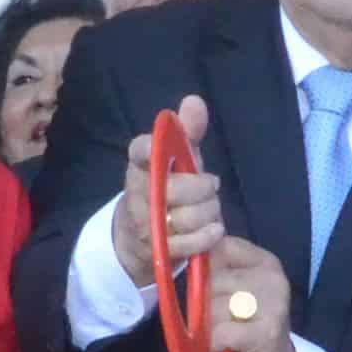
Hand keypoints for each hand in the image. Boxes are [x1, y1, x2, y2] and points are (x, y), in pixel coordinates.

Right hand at [113, 92, 218, 288]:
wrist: (137, 239)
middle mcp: (137, 193)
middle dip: (202, 188)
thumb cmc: (166, 190)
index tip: (171, 154)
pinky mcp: (157, 250)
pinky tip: (214, 229)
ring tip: (211, 210)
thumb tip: (194, 100)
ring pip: (186, 217)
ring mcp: (145, 224)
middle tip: (210, 187)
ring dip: (208, 213)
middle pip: (175, 189)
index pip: (142, 150)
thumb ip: (187, 131)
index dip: (155, 148)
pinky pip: (189, 242)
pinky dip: (207, 235)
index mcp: (139, 165)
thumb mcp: (177, 159)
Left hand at [206, 233, 298, 351]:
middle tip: (223, 323)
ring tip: (227, 337)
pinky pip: (220, 332)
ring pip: (214, 307)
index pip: (220, 248)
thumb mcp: (227, 294)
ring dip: (211, 328)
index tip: (208, 291)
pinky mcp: (266, 331)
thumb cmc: (242, 332)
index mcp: (263, 262)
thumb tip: (186, 253)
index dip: (203, 269)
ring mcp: (272, 304)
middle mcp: (272, 277)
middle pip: (213, 281)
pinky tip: (229, 349)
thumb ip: (213, 273)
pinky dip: (216, 345)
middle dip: (207, 306)